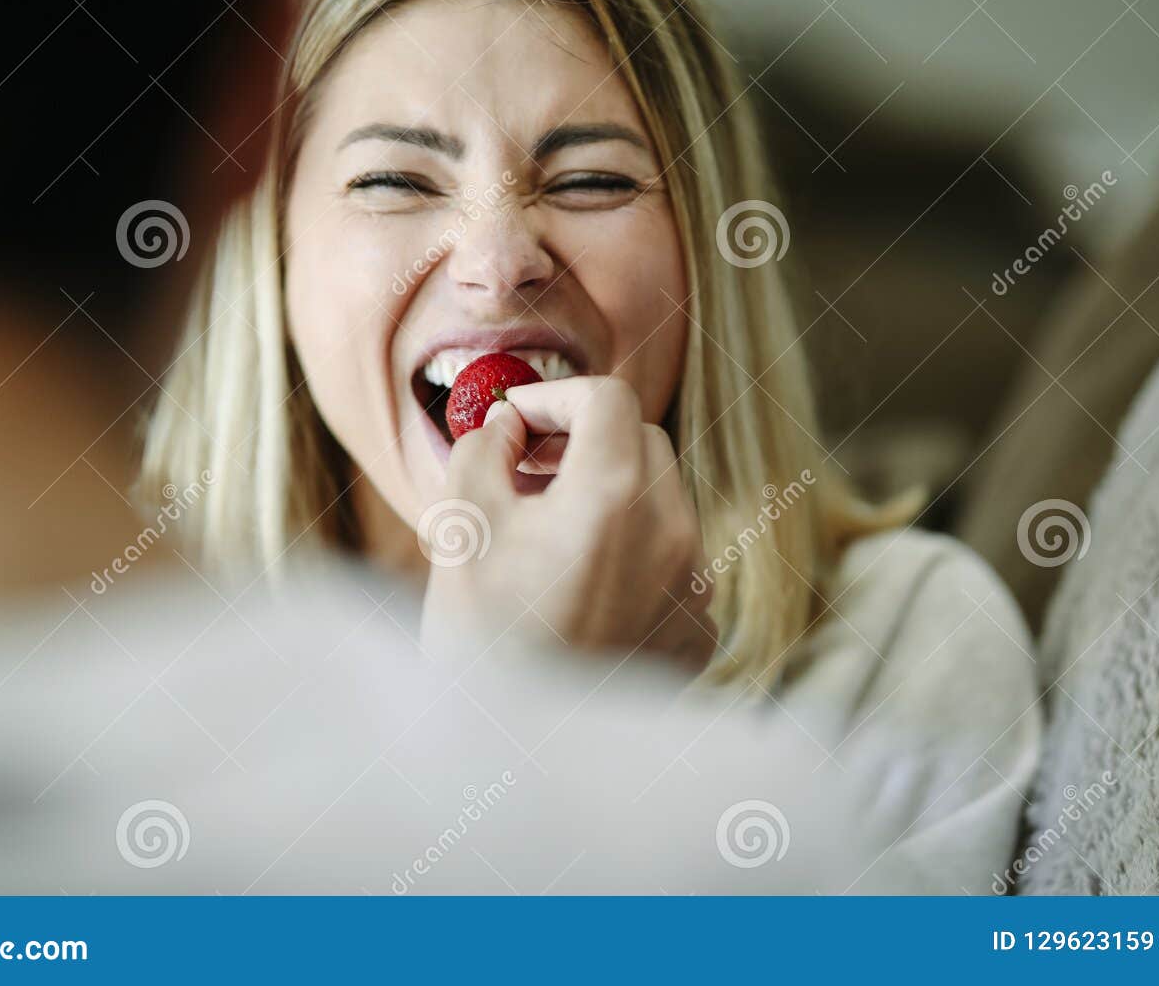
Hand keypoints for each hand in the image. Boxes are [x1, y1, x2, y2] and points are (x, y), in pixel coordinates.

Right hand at [419, 377, 716, 673]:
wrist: (521, 763)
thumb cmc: (481, 644)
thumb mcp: (461, 530)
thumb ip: (482, 451)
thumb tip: (508, 425)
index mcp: (614, 496)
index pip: (608, 398)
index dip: (555, 397)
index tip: (516, 422)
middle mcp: (672, 533)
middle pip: (642, 443)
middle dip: (585, 441)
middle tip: (526, 468)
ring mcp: (692, 585)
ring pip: (661, 502)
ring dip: (610, 496)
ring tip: (547, 533)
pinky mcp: (697, 630)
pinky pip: (672, 560)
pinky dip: (631, 552)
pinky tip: (578, 588)